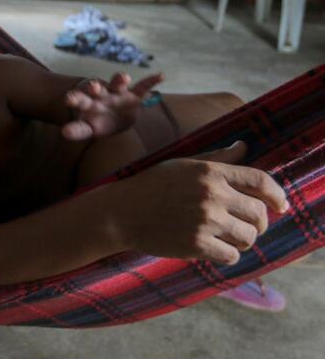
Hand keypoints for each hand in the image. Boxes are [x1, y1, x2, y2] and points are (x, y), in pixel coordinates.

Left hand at [62, 72, 163, 139]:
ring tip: (124, 78)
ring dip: (120, 80)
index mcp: (88, 103)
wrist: (113, 116)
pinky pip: (143, 86)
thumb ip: (77, 130)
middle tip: (93, 86)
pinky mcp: (134, 95)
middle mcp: (102, 95)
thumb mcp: (87, 128)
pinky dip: (152, 81)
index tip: (68, 99)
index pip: (80, 100)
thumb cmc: (96, 121)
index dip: (75, 99)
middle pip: (98, 89)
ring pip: (118, 84)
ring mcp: (118, 93)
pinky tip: (161, 75)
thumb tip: (64, 133)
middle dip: (96, 87)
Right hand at [107, 142, 288, 264]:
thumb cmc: (151, 185)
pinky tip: (214, 248)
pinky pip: (231, 256)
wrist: (120, 212)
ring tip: (228, 238)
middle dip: (258, 223)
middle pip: (259, 214)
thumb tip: (244, 146)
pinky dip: (227, 255)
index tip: (280, 205)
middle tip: (247, 226)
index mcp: (209, 171)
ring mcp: (205, 220)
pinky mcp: (196, 244)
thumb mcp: (183, 164)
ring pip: (248, 237)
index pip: (260, 180)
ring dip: (243, 241)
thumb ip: (217, 158)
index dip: (276, 194)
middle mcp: (211, 194)